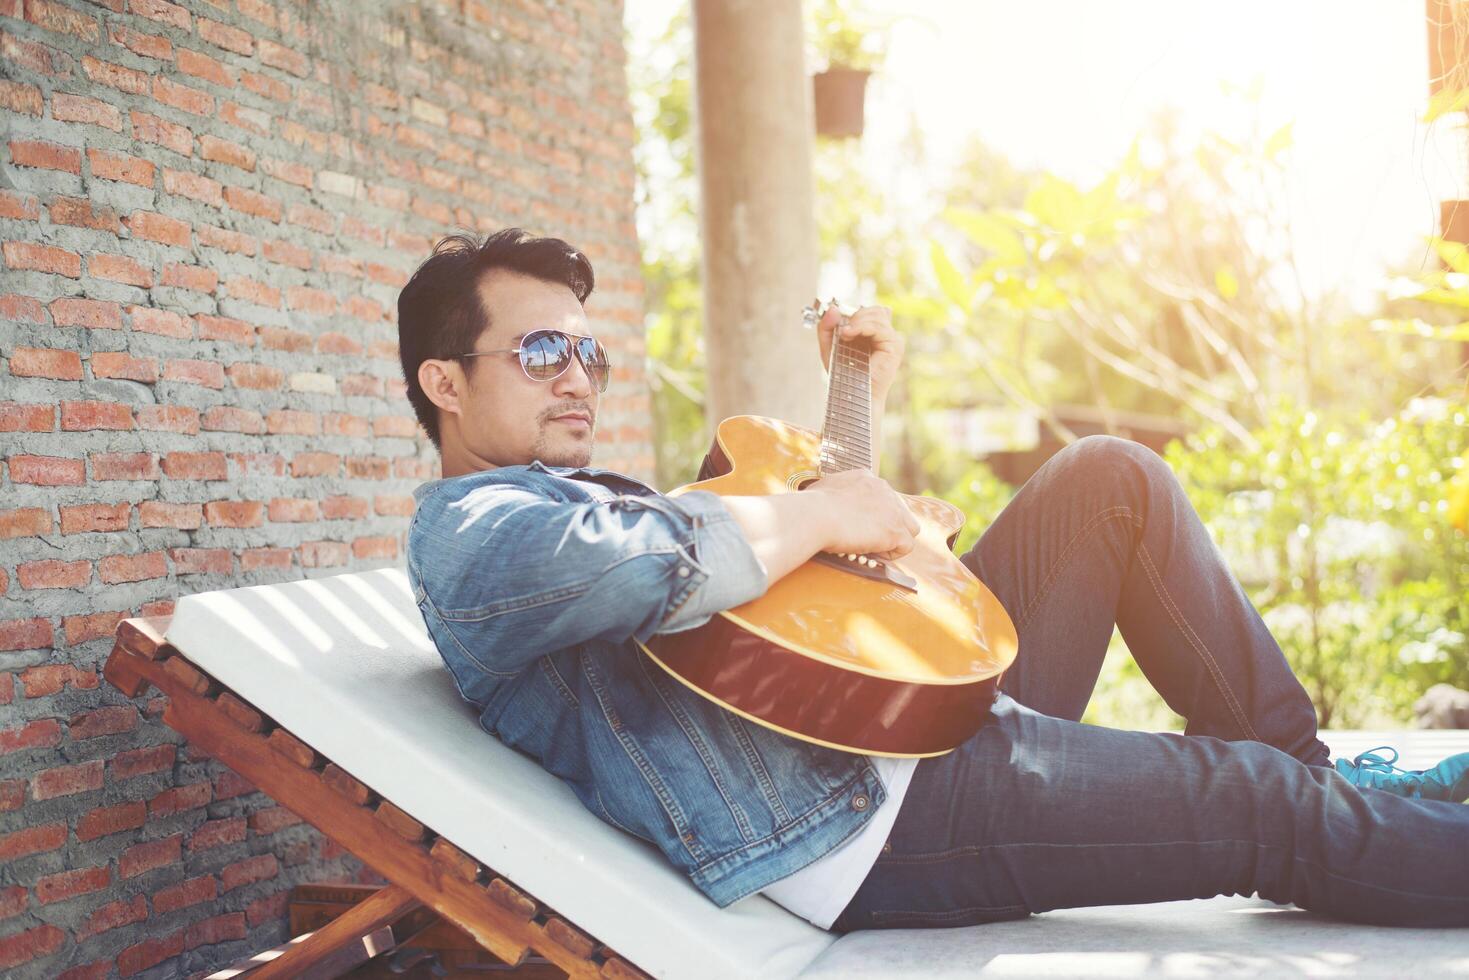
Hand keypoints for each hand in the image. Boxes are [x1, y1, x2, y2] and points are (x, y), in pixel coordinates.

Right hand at [805, 469, 919, 560]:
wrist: (814, 515)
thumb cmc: (810, 506)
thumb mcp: (823, 488)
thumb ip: (833, 491)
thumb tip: (824, 496)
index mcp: (866, 478)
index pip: (883, 496)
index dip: (876, 514)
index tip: (863, 525)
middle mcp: (884, 489)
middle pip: (900, 510)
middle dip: (889, 525)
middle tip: (871, 538)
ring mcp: (892, 510)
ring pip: (910, 527)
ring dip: (895, 539)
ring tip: (875, 548)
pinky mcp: (894, 530)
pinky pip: (906, 546)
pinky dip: (892, 554)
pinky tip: (874, 554)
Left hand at [817, 304, 903, 402]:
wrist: (852, 395)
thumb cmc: (844, 375)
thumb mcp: (829, 346)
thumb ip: (827, 326)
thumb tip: (833, 308)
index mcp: (876, 334)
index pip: (871, 311)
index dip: (855, 313)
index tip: (839, 324)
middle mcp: (887, 336)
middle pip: (875, 310)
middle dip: (856, 316)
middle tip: (842, 331)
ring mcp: (893, 340)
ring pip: (877, 314)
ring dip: (857, 321)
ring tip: (845, 335)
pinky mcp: (895, 346)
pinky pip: (879, 327)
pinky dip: (862, 327)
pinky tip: (849, 335)